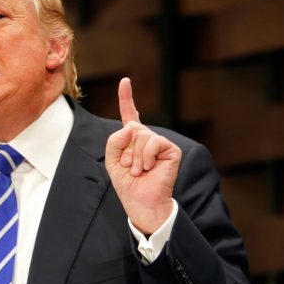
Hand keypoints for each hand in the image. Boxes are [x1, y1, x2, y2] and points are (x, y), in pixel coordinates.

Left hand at [105, 78, 181, 234]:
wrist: (141, 202)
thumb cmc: (128, 184)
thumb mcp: (112, 161)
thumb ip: (114, 141)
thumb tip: (130, 128)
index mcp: (132, 140)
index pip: (130, 115)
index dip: (127, 97)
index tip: (125, 81)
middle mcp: (147, 138)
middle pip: (131, 128)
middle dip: (125, 150)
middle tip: (130, 167)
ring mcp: (160, 143)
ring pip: (141, 135)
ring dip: (135, 157)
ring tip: (139, 171)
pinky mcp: (171, 150)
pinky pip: (153, 142)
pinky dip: (146, 156)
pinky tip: (149, 167)